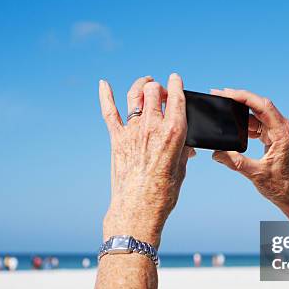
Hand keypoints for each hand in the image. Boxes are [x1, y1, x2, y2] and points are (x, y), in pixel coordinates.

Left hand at [99, 74, 194, 247]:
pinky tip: (103, 84)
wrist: (138, 209)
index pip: (176, 98)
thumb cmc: (163, 194)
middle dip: (158, 87)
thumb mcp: (181, 170)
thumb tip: (185, 147)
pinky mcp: (117, 139)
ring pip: (134, 96)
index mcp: (174, 133)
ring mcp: (132, 131)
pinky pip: (109, 112)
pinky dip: (105, 96)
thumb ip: (182, 152)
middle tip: (161, 93)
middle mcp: (152, 127)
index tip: (176, 79)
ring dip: (140, 86)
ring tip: (144, 84)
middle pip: (153, 91)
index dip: (177, 84)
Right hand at [210, 88, 288, 214]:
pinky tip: (234, 124)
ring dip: (242, 111)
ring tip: (224, 107)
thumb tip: (216, 153)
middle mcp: (285, 129)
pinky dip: (247, 122)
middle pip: (260, 106)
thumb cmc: (281, 186)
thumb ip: (235, 162)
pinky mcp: (277, 136)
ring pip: (259, 113)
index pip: (263, 106)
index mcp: (283, 134)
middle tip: (221, 95)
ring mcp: (281, 131)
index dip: (244, 97)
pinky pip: (260, 123)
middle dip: (240, 100)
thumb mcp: (255, 174)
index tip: (227, 92)